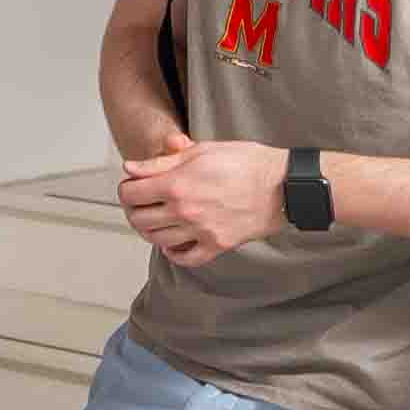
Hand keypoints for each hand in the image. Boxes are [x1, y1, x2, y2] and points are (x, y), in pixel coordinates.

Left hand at [112, 141, 289, 264]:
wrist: (283, 184)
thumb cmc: (247, 162)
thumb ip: (162, 163)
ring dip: (150, 230)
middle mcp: (184, 211)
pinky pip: (185, 258)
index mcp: (177, 184)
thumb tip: (132, 169)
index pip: (131, 194)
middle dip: (133, 209)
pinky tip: (173, 241)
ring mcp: (200, 231)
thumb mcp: (202, 151)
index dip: (126, 188)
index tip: (132, 185)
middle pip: (139, 219)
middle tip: (140, 202)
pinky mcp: (217, 245)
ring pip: (156, 240)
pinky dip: (173, 252)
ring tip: (156, 218)